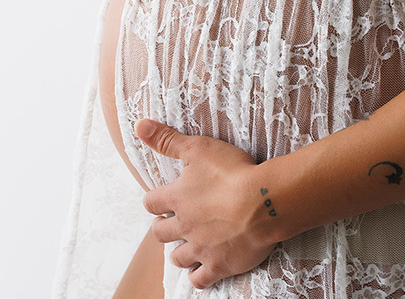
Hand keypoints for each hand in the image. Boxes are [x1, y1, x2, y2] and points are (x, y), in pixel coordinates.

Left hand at [135, 119, 279, 289]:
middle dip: (163, 227)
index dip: (154, 201)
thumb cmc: (233, 172)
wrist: (264, 202)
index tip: (159, 200)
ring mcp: (200, 248)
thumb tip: (140, 125)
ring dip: (178, 252)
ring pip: (177, 258)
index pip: (151, 202)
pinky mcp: (219, 265)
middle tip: (171, 223)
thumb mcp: (198, 148)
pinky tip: (200, 271)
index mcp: (176, 198)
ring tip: (184, 247)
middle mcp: (183, 225)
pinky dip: (197, 277)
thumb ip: (168, 139)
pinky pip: (200, 280)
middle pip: (160, 232)